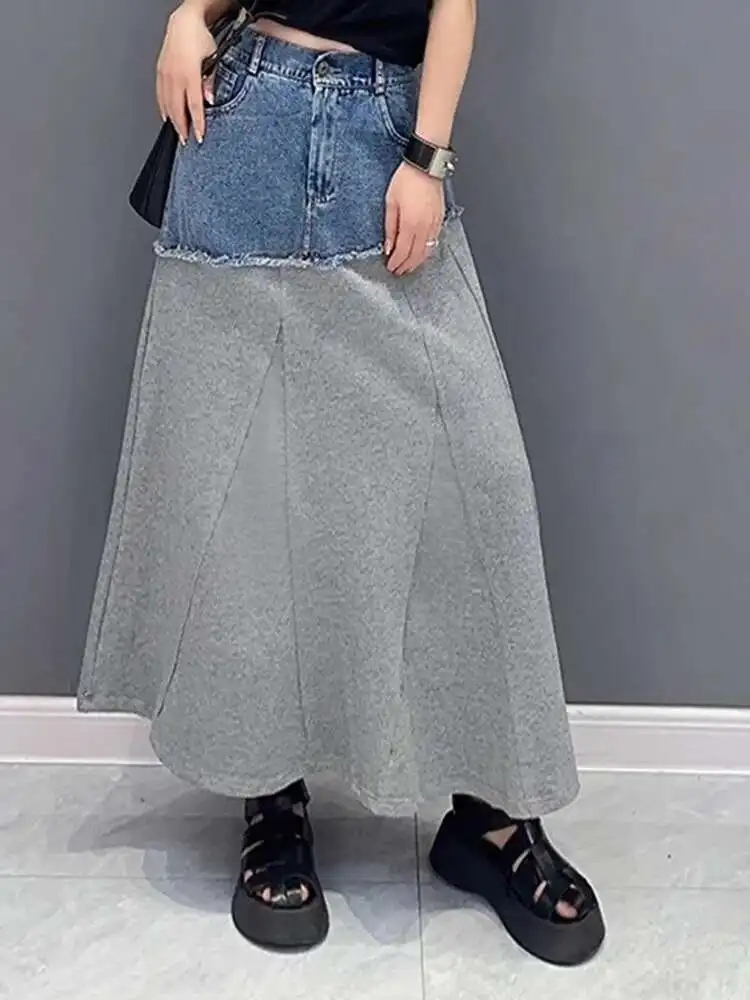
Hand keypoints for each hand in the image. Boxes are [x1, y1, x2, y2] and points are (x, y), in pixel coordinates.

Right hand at [156, 4, 216, 144]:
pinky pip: (160, 95)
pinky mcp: (159, 72)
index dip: (197, 124)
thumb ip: (210, 81)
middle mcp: (175, 76)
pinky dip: (163, 108)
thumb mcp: (212, 58)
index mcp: (189, 74)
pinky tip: (167, 116)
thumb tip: (210, 100)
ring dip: (173, 120)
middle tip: (187, 142)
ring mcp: (165, 74)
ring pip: (167, 104)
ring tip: (179, 133)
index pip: (194, 106)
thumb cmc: (200, 39)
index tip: (199, 138)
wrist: (184, 22)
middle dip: (183, 127)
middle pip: (178, 109)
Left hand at [384, 162, 444, 275]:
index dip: (396, 262)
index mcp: (410, 224)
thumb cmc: (407, 179)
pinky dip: (427, 251)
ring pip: (427, 251)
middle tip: (398, 271)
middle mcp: (424, 227)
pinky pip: (434, 242)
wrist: (425, 165)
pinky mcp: (440, 220)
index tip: (390, 267)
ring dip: (417, 262)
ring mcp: (434, 224)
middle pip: (415, 255)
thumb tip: (388, 247)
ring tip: (408, 267)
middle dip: (406, 266)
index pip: (403, 251)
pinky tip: (421, 253)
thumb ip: (390, 228)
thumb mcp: (390, 202)